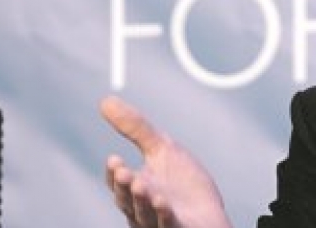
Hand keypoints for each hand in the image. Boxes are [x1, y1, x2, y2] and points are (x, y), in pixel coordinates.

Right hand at [101, 96, 231, 227]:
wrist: (210, 214)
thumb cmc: (184, 184)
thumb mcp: (161, 149)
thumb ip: (135, 128)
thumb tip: (105, 100)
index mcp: (136, 190)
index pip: (119, 183)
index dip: (115, 173)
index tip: (114, 159)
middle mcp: (143, 209)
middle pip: (128, 200)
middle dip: (124, 186)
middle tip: (123, 171)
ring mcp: (160, 221)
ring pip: (145, 214)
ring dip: (142, 200)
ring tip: (141, 184)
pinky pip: (168, 224)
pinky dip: (163, 215)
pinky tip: (163, 202)